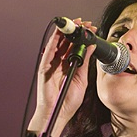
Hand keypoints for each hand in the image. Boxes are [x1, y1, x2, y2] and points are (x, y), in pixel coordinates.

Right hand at [28, 19, 96, 136]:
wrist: (58, 113)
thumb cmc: (68, 101)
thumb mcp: (82, 79)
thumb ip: (85, 63)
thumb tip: (92, 47)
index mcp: (69, 65)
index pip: (75, 47)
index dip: (82, 37)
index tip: (90, 29)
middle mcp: (59, 63)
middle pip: (67, 42)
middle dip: (75, 31)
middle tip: (84, 23)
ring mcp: (51, 64)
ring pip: (58, 44)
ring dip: (66, 33)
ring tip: (74, 23)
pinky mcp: (44, 67)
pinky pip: (49, 51)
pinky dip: (53, 41)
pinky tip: (59, 33)